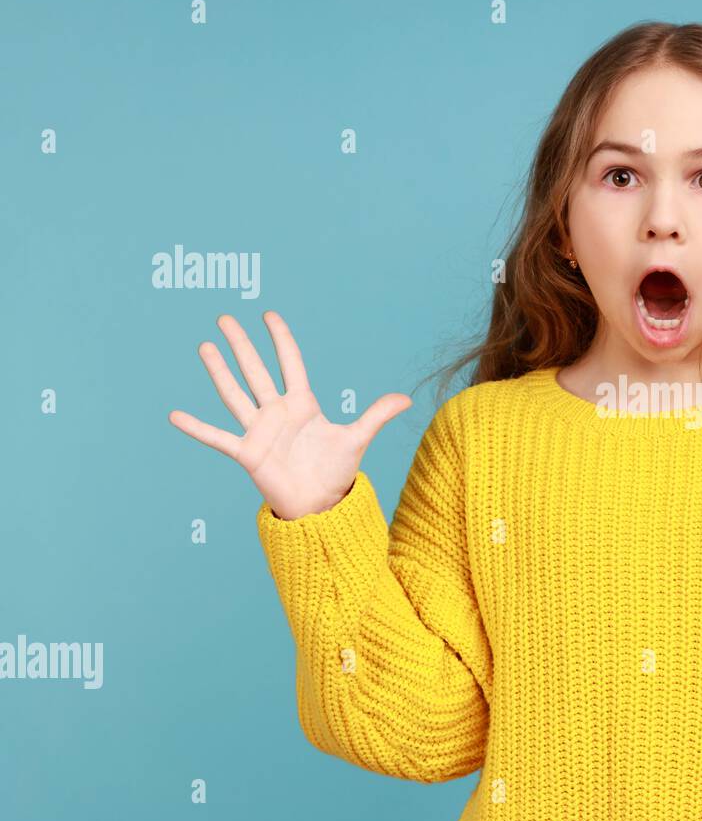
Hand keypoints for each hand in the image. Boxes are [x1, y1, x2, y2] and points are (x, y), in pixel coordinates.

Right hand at [168, 311, 412, 519]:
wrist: (321, 505)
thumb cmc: (336, 471)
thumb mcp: (358, 439)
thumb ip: (376, 415)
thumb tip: (407, 398)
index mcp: (302, 404)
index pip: (290, 363)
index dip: (281, 339)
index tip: (269, 315)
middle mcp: (277, 412)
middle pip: (256, 371)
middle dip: (242, 344)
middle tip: (224, 318)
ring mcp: (259, 431)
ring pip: (235, 394)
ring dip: (220, 371)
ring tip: (205, 346)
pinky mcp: (248, 453)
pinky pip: (218, 437)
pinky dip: (197, 428)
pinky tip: (175, 415)